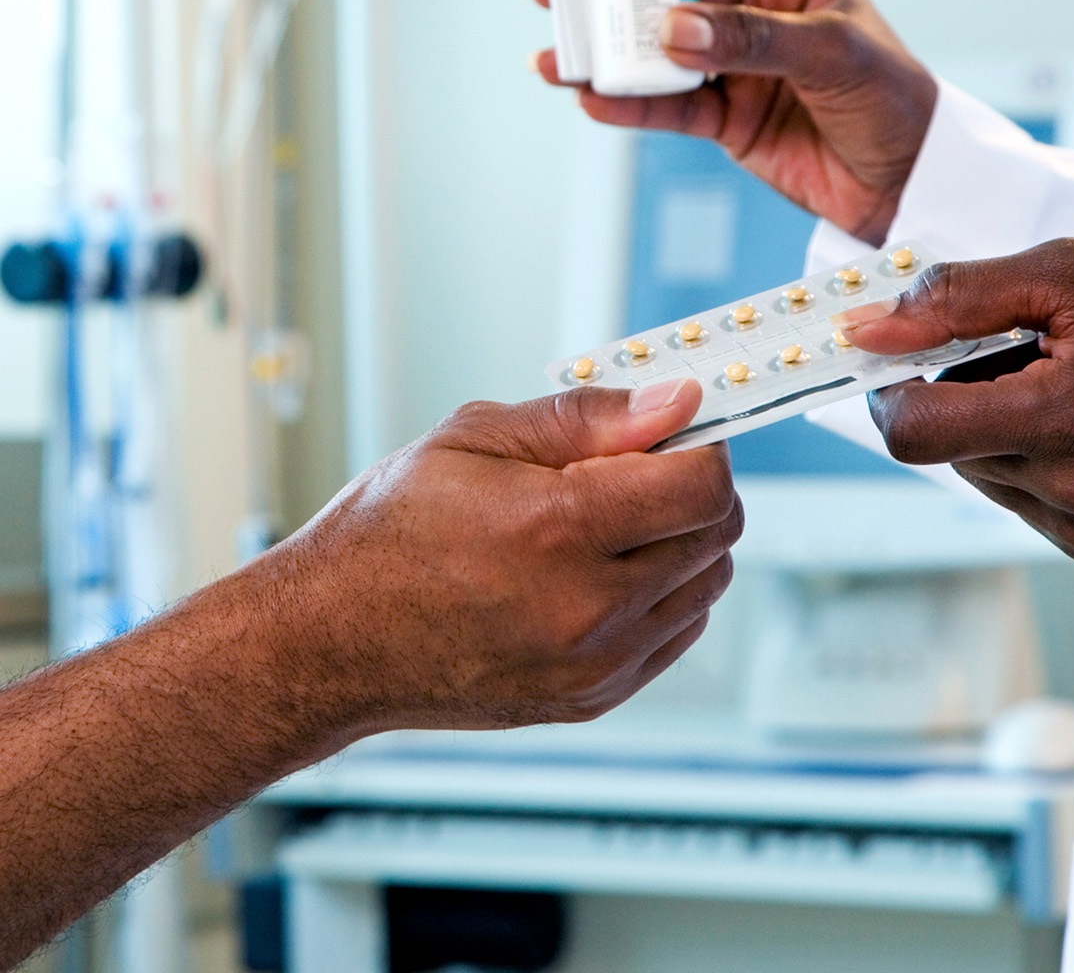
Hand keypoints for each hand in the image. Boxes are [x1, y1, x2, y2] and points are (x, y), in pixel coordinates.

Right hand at [263, 379, 740, 733]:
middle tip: (637, 470)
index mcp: (559, 529)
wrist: (328, 642)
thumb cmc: (390, 530)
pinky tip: (602, 570)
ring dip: (682, 543)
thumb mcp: (477, 437)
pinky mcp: (592, 699)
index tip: (670, 431)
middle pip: (718, 534)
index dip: (699, 445)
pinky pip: (676, 633)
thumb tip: (676, 402)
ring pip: (707, 586)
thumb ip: (590, 416)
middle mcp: (589, 608)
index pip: (703, 486)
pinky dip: (663, 594)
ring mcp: (594, 665)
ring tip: (610, 523)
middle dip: (694, 488)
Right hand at [527, 0, 937, 243]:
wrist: (908, 185)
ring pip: (659, 49)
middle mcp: (761, 12)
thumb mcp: (831, 53)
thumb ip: (753, 38)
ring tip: (554, 50)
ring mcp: (739, 67)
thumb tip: (671, 27)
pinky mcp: (729, 121)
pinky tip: (588, 97)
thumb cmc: (892, 101)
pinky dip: (628, 105)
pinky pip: (669, 107)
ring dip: (606, 48)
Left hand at [839, 239, 1073, 564]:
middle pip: (942, 444)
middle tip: (1027, 352)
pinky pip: (1015, 496)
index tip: (906, 351)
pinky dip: (1026, 456)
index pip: (913, 431)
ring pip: (975, 470)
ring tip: (1067, 387)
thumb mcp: (1066, 275)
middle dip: (960, 393)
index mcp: (1058, 421)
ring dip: (993, 425)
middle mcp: (1066, 492)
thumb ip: (956, 297)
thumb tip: (867, 328)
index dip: (890, 388)